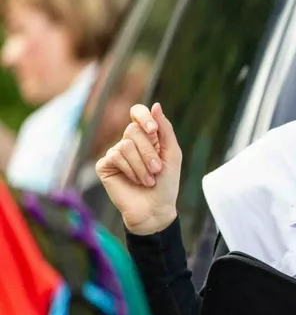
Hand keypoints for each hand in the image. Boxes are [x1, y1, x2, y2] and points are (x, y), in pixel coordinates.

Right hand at [95, 103, 181, 234]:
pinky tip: (135, 181)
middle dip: (149, 152)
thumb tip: (155, 105)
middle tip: (157, 169)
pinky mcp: (105, 165)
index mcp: (146, 136)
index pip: (137, 112)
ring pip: (125, 145)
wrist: (156, 209)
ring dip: (142, 166)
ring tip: (148, 180)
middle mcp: (128, 141)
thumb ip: (165, 130)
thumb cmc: (167, 183)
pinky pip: (115, 156)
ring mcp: (115, 153)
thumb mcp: (172, 154)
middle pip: (133, 130)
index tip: (153, 130)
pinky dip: (131, 170)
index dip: (143, 117)